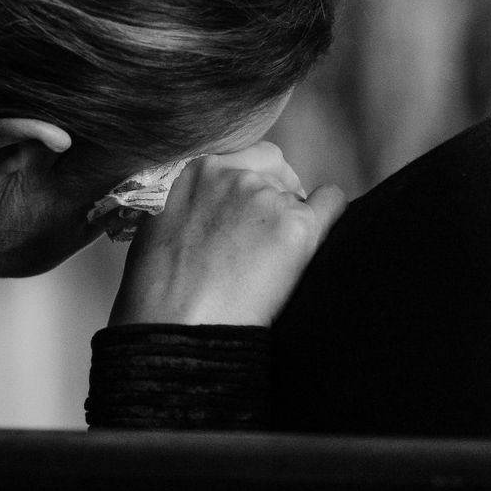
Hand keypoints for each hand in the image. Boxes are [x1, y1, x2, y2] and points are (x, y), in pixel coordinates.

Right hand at [109, 141, 345, 327]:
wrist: (176, 332)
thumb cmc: (157, 296)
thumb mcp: (162, 227)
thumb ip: (192, 205)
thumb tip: (214, 211)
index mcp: (197, 171)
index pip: (249, 158)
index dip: (258, 182)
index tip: (255, 211)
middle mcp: (234, 175)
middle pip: (277, 172)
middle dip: (278, 198)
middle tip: (269, 240)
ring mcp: (266, 198)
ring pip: (300, 197)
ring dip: (292, 222)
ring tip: (272, 265)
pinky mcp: (297, 226)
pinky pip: (332, 203)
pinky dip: (331, 216)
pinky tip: (316, 242)